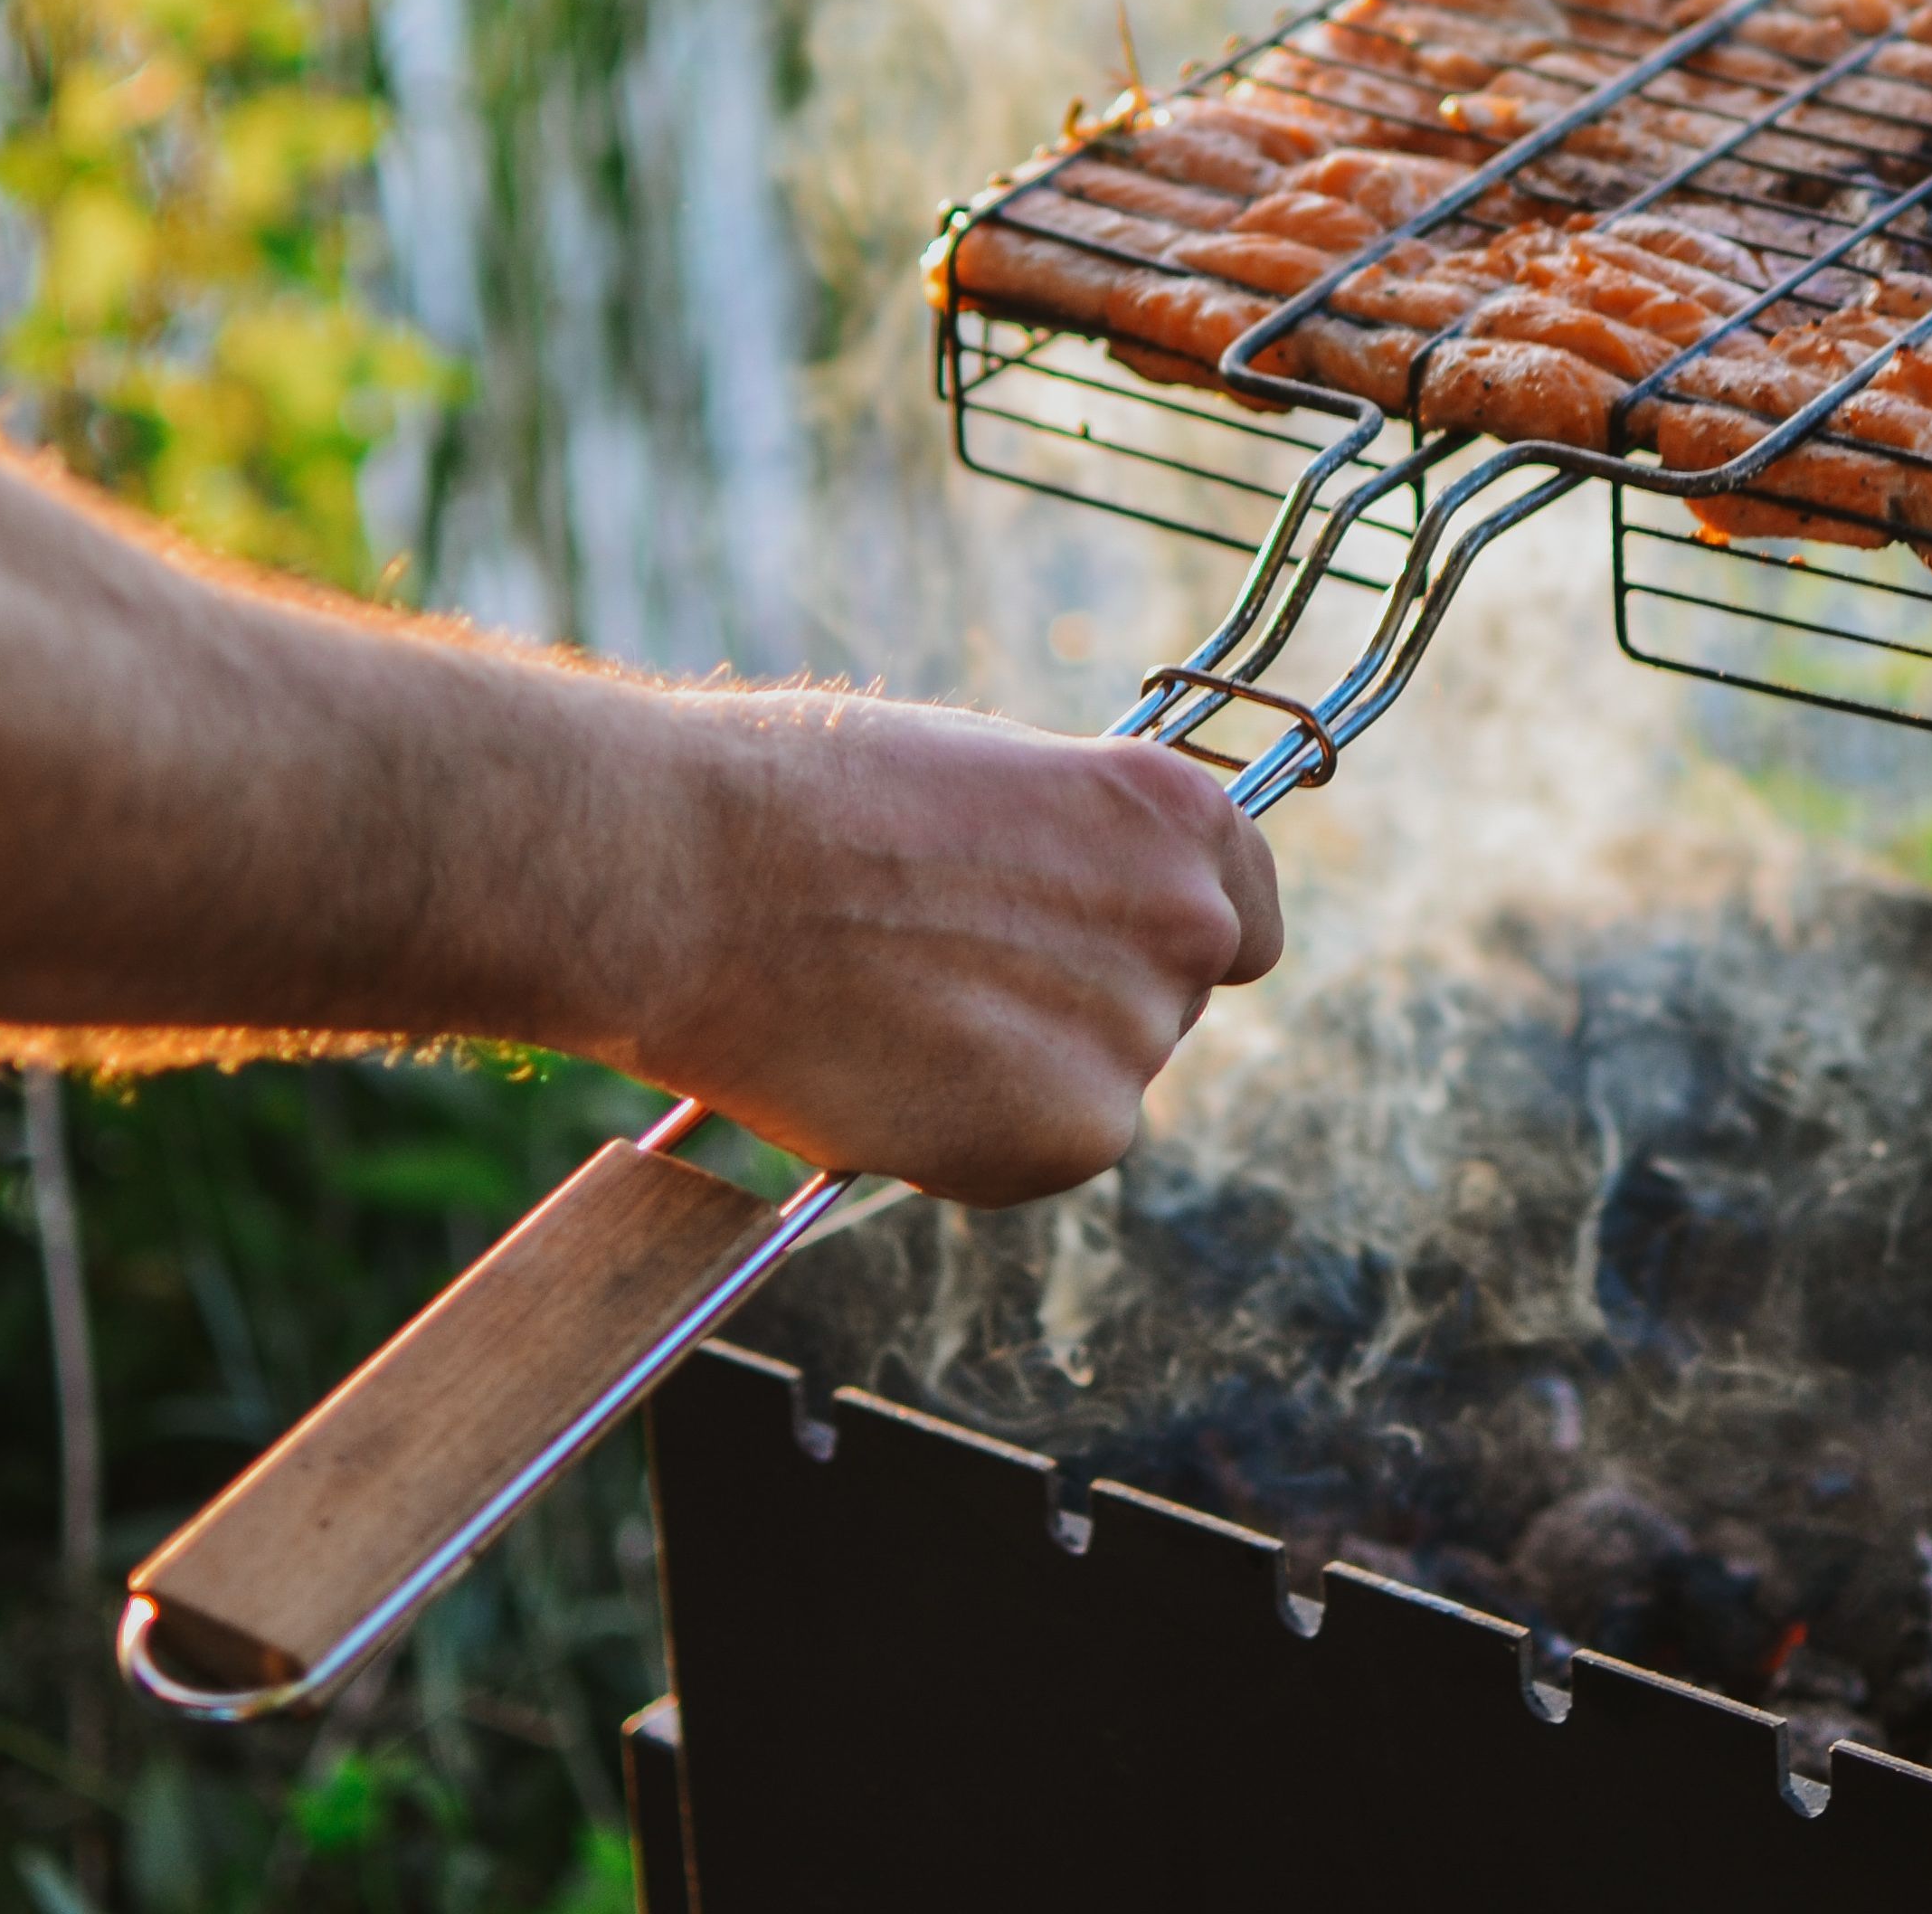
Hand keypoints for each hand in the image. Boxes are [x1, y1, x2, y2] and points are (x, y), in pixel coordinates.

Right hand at [598, 690, 1281, 1204]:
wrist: (690, 874)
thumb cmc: (799, 798)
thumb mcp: (979, 776)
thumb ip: (1063, 851)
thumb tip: (1064, 909)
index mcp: (1175, 813)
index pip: (1241, 917)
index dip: (1161, 942)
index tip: (1100, 955)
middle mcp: (1186, 922)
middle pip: (1162, 1007)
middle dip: (1073, 1009)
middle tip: (942, 985)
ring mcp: (1139, 1036)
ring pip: (1089, 1086)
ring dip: (1012, 1078)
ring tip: (885, 1017)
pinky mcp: (1074, 1136)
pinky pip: (1034, 1155)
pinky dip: (968, 1141)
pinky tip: (879, 1075)